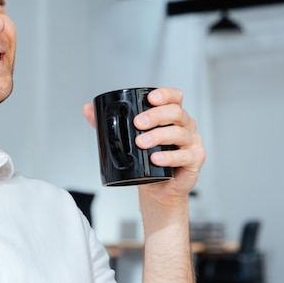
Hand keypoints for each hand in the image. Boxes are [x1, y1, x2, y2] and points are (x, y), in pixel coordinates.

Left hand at [82, 87, 204, 206]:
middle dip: (155, 116)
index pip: (174, 97)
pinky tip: (156, 158)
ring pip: (179, 133)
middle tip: (138, 123)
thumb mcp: (126, 138)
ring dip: (159, 136)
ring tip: (142, 143)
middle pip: (176, 113)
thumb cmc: (147, 161)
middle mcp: (184, 125)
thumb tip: (88, 109)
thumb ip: (107, 123)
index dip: (164, 94)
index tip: (149, 98)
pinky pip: (184, 155)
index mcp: (171, 116)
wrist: (158, 188)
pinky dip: (169, 156)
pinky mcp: (194, 159)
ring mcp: (191, 142)